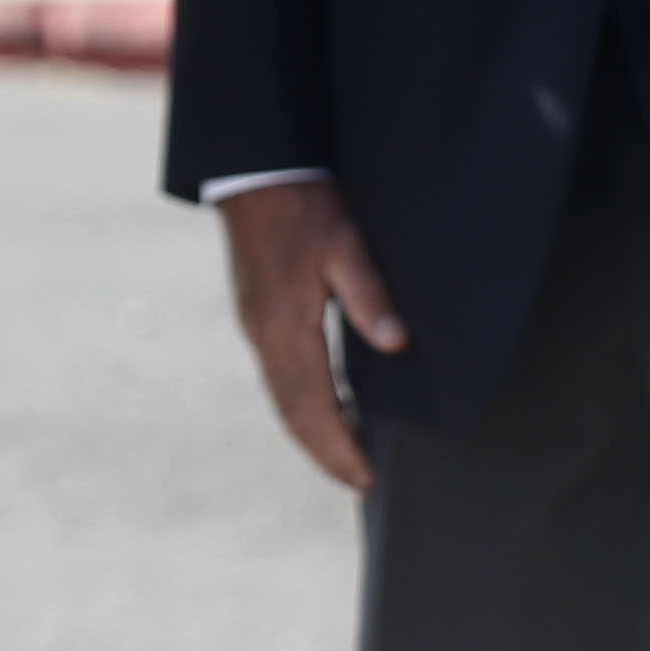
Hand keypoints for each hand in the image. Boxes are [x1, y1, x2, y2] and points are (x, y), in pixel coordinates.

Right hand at [218, 180, 408, 490]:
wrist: (254, 167)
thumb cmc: (304, 201)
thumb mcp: (346, 241)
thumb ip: (369, 293)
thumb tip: (396, 343)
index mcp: (283, 324)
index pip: (312, 407)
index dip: (339, 447)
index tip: (366, 479)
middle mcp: (262, 333)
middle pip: (291, 412)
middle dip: (325, 452)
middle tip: (359, 482)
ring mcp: (255, 323)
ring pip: (283, 395)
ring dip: (313, 430)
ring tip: (347, 455)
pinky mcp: (257, 311)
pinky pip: (279, 375)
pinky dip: (303, 403)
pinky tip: (326, 404)